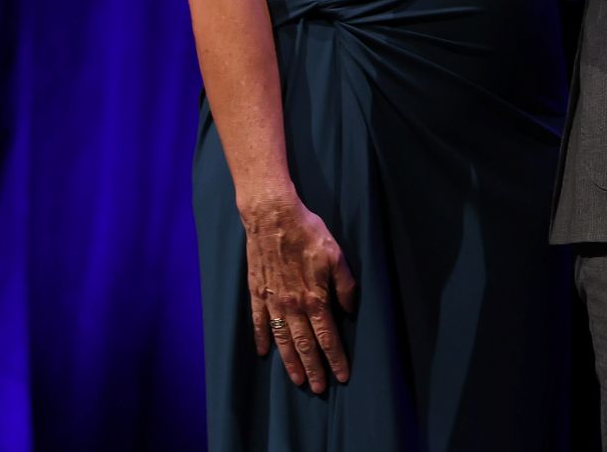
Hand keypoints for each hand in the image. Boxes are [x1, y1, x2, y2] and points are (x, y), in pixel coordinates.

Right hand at [241, 191, 357, 391]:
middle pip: (304, 345)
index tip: (341, 376)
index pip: (328, 336)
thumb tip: (349, 311)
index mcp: (315, 297)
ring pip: (282, 340)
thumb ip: (345, 285)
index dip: (335, 358)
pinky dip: (263, 339)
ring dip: (290, 362)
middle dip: (313, 369)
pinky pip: (260, 323)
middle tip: (318, 389)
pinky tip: (264, 353)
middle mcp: (293, 305)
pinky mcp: (257, 293)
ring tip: (296, 380)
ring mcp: (273, 301)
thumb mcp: (337, 255)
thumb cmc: (308, 233)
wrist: (272, 218)